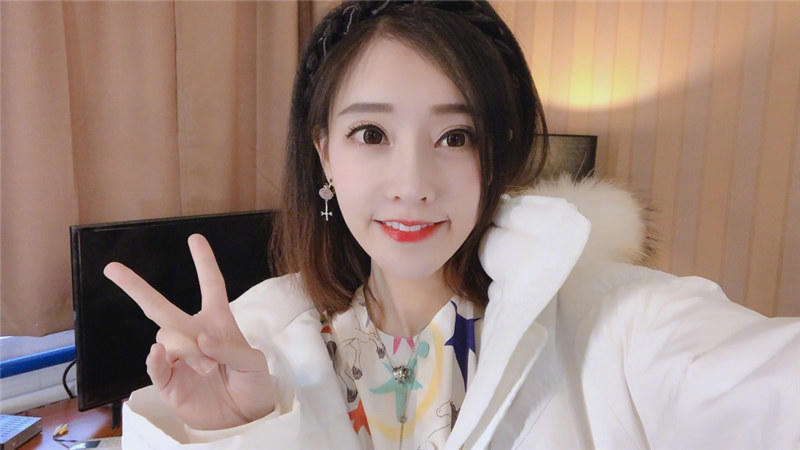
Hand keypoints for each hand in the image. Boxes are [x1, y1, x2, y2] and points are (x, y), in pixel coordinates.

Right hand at [104, 234, 273, 429]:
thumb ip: (230, 348)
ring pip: (165, 336)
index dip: (204, 262)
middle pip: (160, 306)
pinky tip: (161, 356)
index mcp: (218, 322)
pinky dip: (156, 359)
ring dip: (185, 348)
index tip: (195, 238)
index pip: (211, 286)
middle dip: (135, 286)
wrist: (245, 417)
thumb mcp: (253, 363)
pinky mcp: (168, 381)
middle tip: (112, 268)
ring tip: (207, 367)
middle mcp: (193, 335)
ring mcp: (177, 357)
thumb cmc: (253, 384)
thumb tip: (201, 338)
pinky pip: (154, 365)